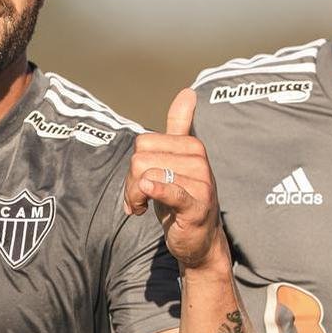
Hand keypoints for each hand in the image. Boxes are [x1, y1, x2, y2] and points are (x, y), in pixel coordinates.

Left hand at [124, 88, 220, 268]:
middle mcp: (198, 159)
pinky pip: (169, 190)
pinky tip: (146, 201)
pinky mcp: (197, 205)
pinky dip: (155, 191)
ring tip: (143, 208)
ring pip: (146, 176)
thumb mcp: (179, 160)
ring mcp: (200, 182)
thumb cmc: (183, 197)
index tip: (140, 184)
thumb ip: (181, 126)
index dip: (133, 168)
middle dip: (131, 183)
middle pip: (140, 159)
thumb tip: (188, 92)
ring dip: (136, 197)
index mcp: (191, 145)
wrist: (199, 240)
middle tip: (138, 200)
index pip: (142, 144)